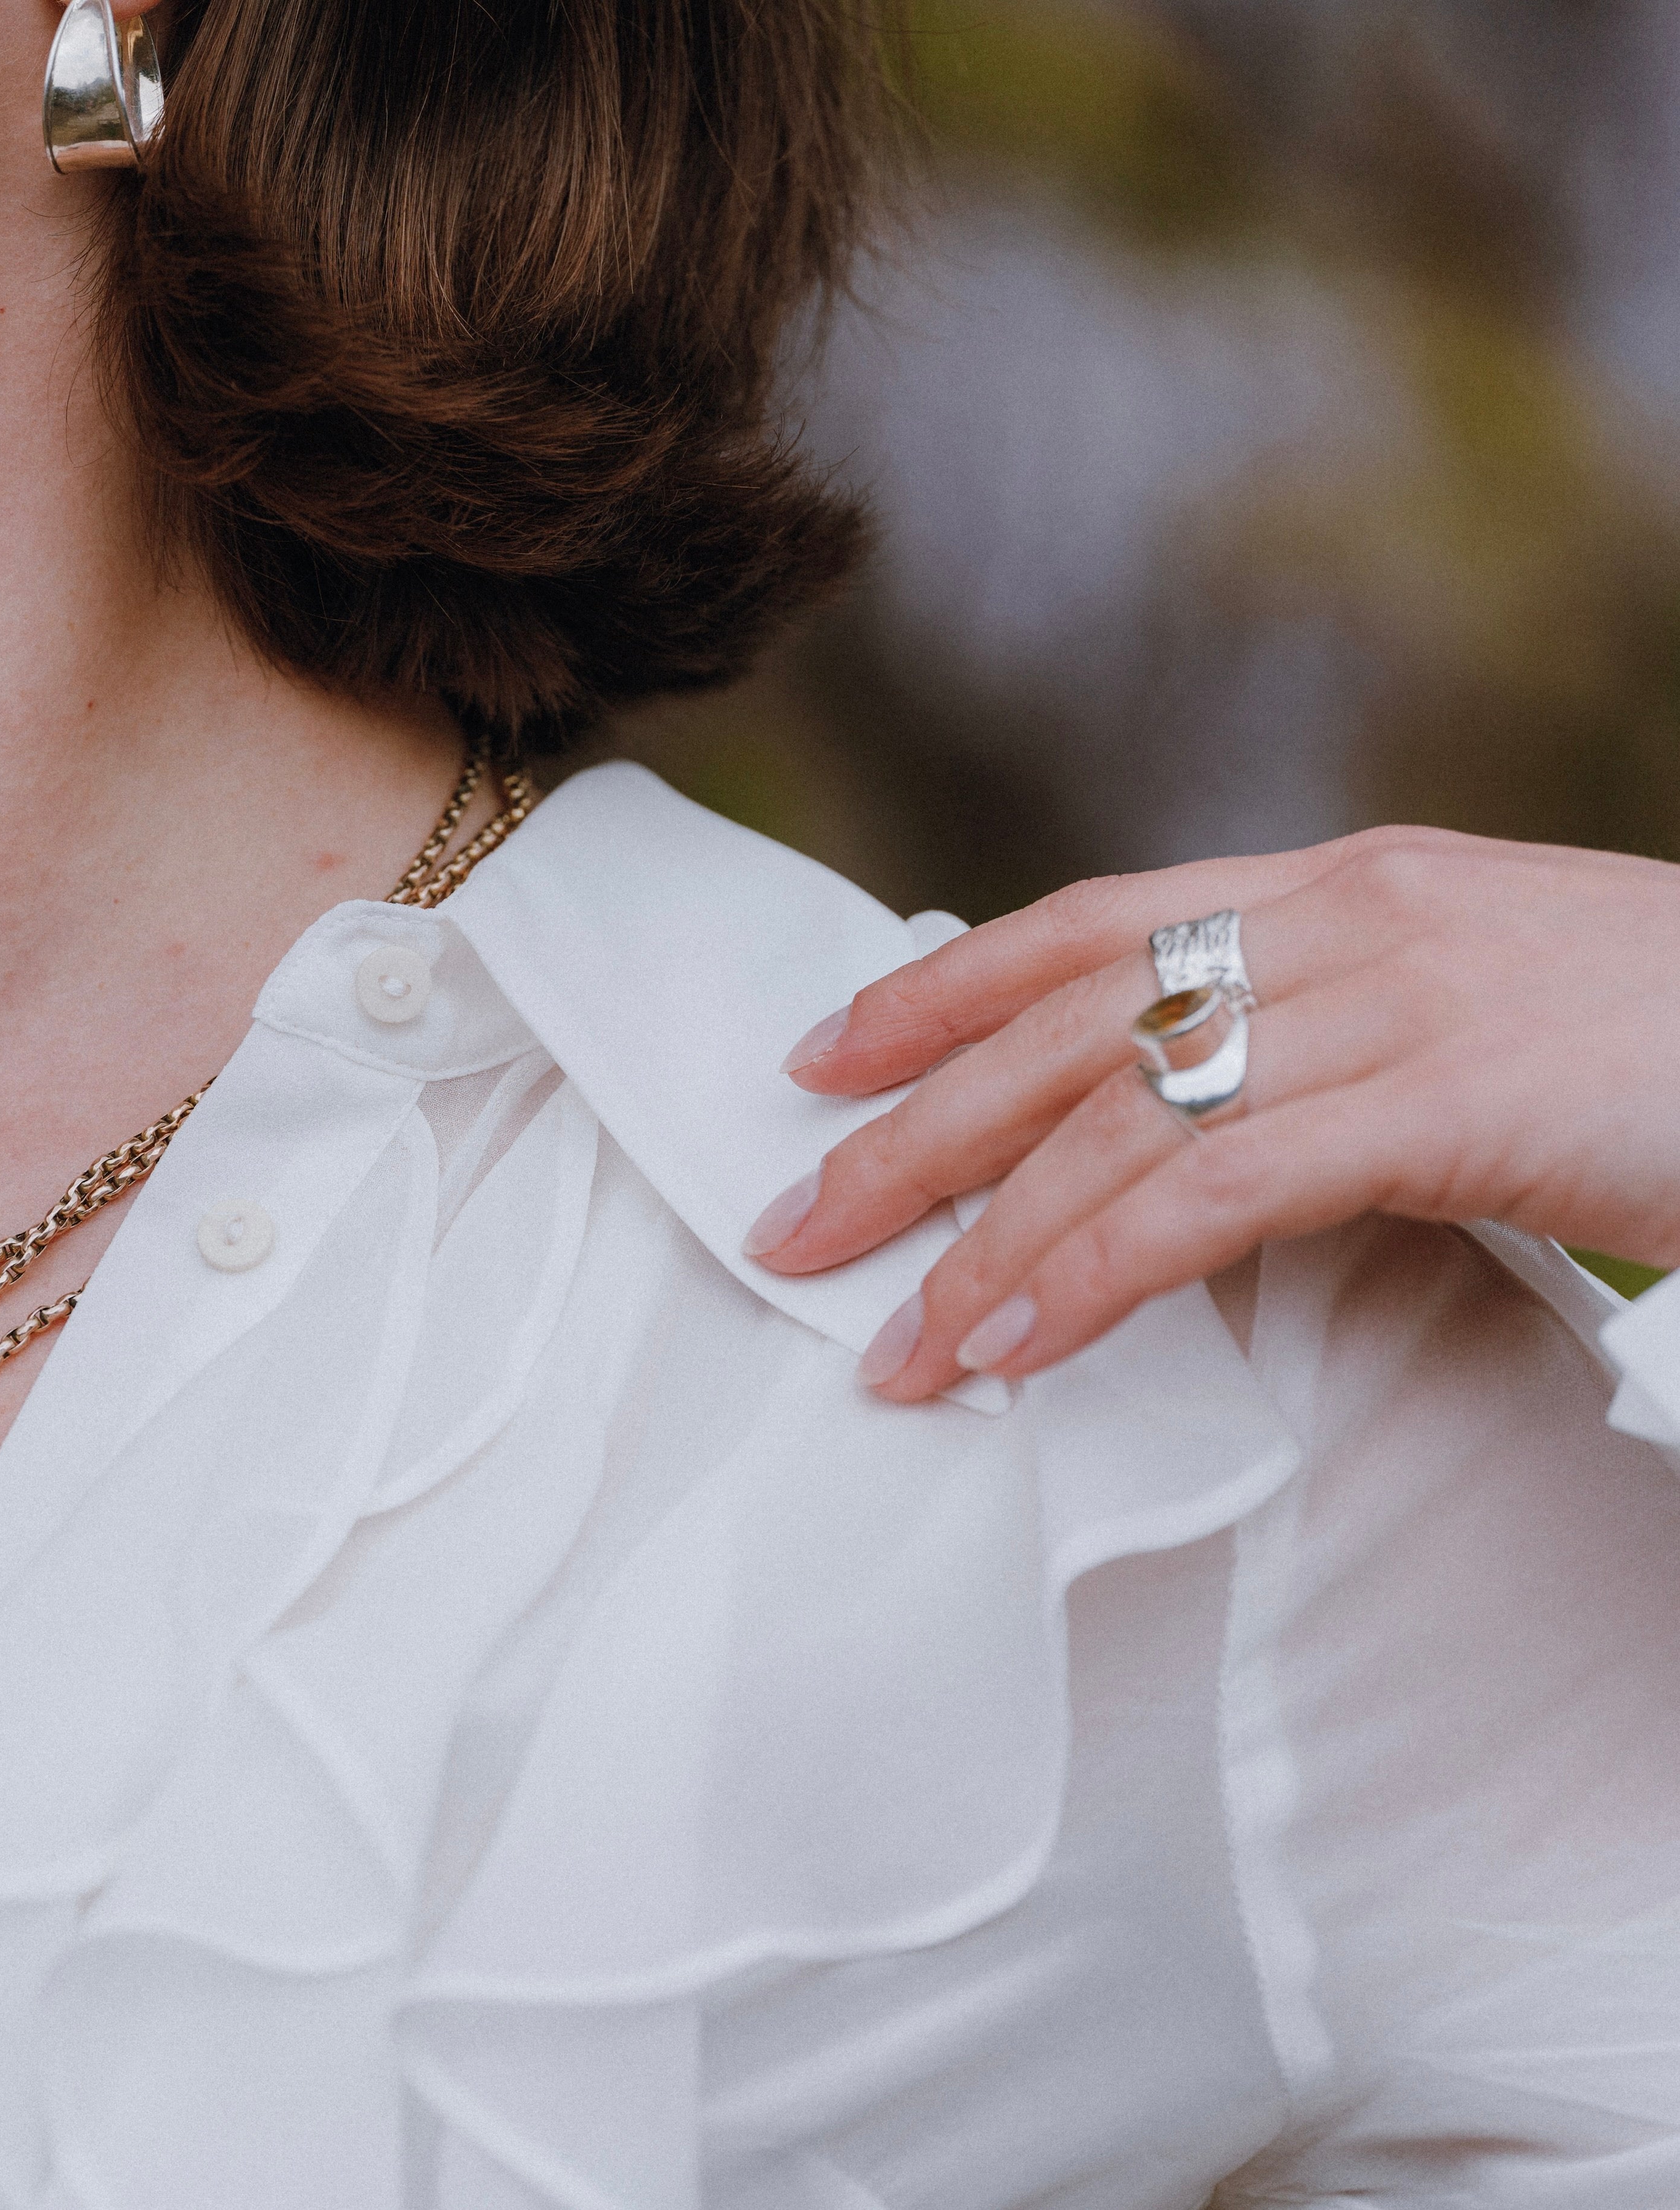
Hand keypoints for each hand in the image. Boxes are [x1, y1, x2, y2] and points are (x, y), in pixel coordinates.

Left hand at [744, 826, 1679, 1399]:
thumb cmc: (1672, 1054)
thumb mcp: (1478, 1016)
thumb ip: (1332, 1039)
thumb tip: (1195, 1114)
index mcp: (1349, 886)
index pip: (1086, 921)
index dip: (935, 989)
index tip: (818, 1055)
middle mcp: (1352, 918)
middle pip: (1062, 1020)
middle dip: (908, 1130)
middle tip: (789, 1222)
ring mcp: (1403, 999)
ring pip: (1119, 1120)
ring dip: (983, 1244)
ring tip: (890, 1344)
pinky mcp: (1451, 1100)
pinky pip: (1217, 1194)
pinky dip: (1095, 1275)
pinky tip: (1015, 1345)